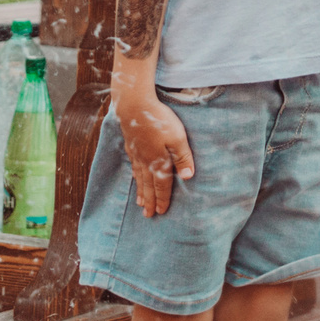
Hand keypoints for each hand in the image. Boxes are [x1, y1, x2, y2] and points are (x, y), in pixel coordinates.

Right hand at [115, 92, 194, 216]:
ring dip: (141, 192)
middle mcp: (146, 161)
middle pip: (149, 185)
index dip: (163, 199)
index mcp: (158, 161)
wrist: (134, 105)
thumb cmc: (159, 120)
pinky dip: (135, 176)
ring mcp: (137, 153)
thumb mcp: (177, 137)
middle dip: (150, 201)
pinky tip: (135, 178)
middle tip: (148, 215)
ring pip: (140, 178)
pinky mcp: (131, 144)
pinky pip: (134, 166)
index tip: (162, 212)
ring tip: (140, 204)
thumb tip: (187, 178)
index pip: (162, 185)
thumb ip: (183, 158)